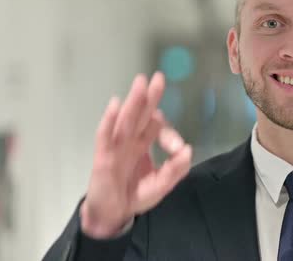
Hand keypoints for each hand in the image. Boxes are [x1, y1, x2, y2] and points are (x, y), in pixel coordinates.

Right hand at [80, 72, 192, 238]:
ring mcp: (116, 146)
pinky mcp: (103, 156)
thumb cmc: (134, 195)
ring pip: (126, 120)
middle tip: (158, 77)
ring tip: (140, 83)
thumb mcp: (161, 184)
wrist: (112, 214)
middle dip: (150, 97)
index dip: (170, 134)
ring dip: (133, 101)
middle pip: (141, 114)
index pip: (157, 128)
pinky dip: (109, 120)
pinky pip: (105, 135)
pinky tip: (115, 105)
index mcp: (144, 143)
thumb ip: (175, 169)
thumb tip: (188, 151)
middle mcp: (130, 140)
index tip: (179, 150)